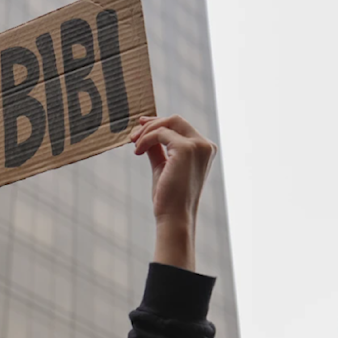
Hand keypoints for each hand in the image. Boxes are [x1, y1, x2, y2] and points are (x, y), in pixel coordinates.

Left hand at [131, 115, 216, 269]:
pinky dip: (145, 139)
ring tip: (133, 144)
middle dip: (152, 123)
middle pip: (176, 120)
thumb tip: (146, 134)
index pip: (181, 127)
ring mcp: (197, 146)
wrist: (174, 217)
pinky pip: (160, 133)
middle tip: (133, 135)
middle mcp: (205, 145)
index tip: (140, 126)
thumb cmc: (169, 198)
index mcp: (204, 149)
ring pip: (168, 123)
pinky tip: (137, 152)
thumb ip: (158, 150)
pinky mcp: (186, 149)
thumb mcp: (163, 167)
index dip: (160, 123)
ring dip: (146, 131)